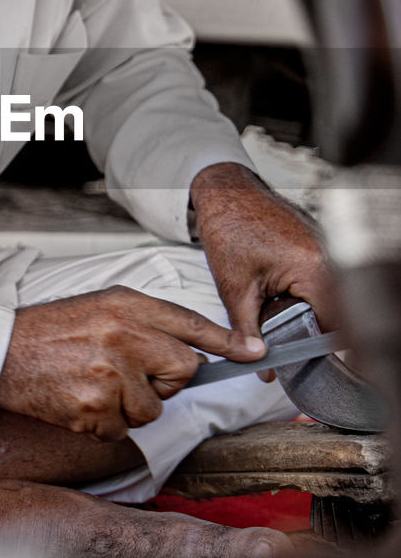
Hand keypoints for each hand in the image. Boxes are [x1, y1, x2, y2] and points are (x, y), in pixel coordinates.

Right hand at [0, 285, 267, 441]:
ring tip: (96, 384)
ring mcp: (109, 374)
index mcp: (126, 305)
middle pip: (184, 369)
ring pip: (155, 407)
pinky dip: (106, 422)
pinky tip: (81, 400)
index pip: (189, 323)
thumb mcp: (101, 306)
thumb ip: (146, 321)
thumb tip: (190, 351)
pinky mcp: (94, 408)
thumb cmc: (50, 331)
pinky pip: (124, 429)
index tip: (256, 353)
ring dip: (132, 405)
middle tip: (126, 369)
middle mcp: (122, 336)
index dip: (227, 341)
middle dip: (164, 378)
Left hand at [190, 163, 340, 359]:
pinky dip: (305, 289)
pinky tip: (283, 287)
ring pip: (328, 296)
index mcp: (313, 267)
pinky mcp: (319, 244)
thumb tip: (261, 363)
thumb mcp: (235, 290)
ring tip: (276, 302)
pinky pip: (321, 278)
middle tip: (278, 328)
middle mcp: (327, 256)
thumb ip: (248, 332)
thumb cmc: (229, 228)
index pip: (329, 322)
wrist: (224, 194)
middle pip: (332, 311)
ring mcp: (326, 247)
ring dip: (306, 307)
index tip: (293, 351)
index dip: (310, 342)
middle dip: (306, 325)